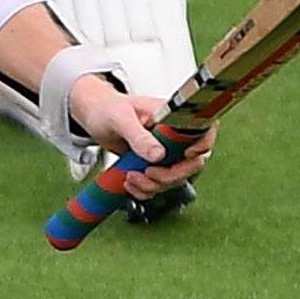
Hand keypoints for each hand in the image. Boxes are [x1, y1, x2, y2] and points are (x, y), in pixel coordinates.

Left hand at [68, 79, 215, 199]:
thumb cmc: (108, 108)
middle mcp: (174, 135)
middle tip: (148, 173)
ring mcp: (166, 151)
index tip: (186, 155)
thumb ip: (139, 136)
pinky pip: (160, 185)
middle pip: (193, 162)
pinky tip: (130, 182)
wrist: (95, 117)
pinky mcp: (155, 165)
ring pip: (176, 178)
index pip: (204, 129)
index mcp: (172, 116)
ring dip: (154, 185)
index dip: (203, 145)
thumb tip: (159, 155)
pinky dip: (145, 190)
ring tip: (131, 177)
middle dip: (171, 175)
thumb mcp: (121, 118)